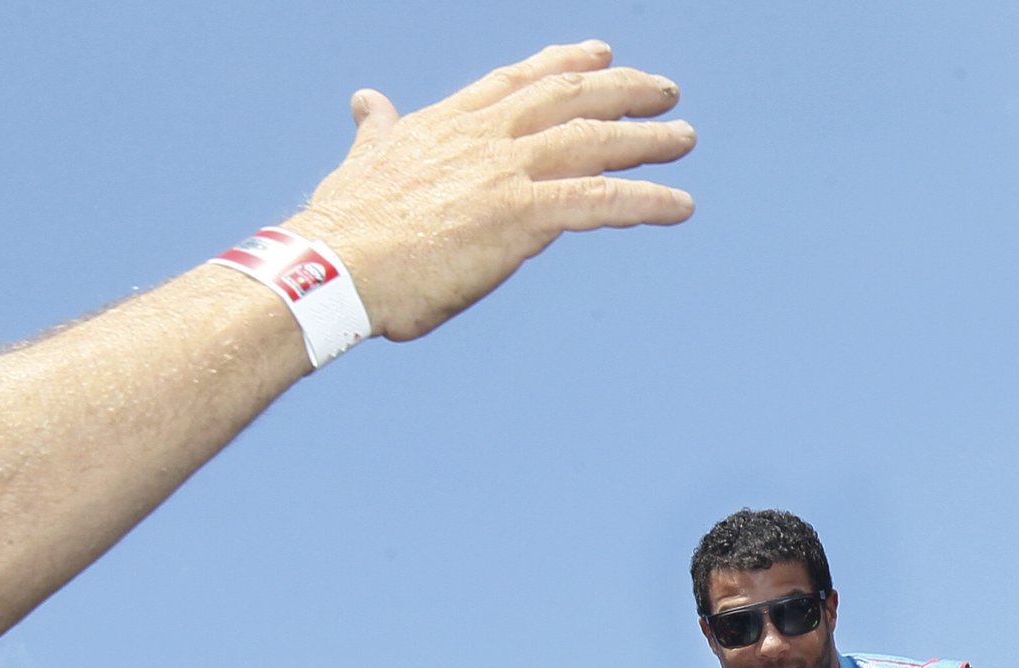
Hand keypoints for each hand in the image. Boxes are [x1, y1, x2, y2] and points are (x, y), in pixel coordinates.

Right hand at [288, 42, 694, 342]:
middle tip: (665, 91)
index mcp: (448, 124)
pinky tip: (681, 206)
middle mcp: (484, 137)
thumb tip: (367, 101)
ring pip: (594, 141)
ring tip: (684, 140)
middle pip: (569, 98)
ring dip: (646, 140)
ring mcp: (505, 172)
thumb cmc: (343, 229)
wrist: (333, 266)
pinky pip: (600, 201)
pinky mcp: (521, 215)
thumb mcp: (362, 161)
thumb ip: (378, 131)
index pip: (518, 81)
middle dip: (623, 90)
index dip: (563, 63)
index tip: (600, 52)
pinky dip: (646, 201)